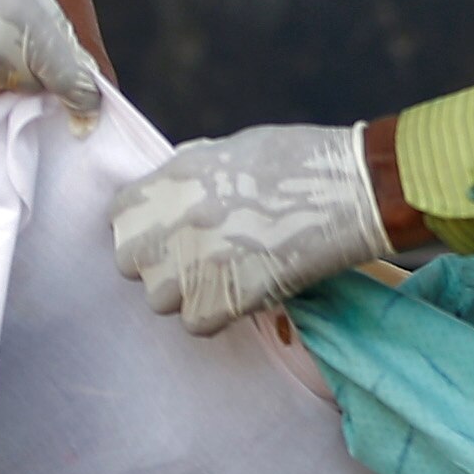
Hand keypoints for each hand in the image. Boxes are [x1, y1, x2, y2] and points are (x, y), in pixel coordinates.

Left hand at [109, 124, 391, 334]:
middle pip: (130, 262)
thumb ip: (193, 171)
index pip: (119, 214)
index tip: (159, 236)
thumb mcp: (234, 149)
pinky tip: (238, 298)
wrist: (354, 189)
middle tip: (188, 263)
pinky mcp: (231, 295)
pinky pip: (196, 324)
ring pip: (159, 300)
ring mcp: (202, 259)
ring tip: (218, 281)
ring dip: (183, 295)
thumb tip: (172, 188)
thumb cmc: (303, 161)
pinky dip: (215, 317)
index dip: (138, 228)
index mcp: (178, 175)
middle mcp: (179, 218)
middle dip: (155, 265)